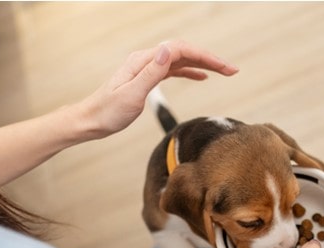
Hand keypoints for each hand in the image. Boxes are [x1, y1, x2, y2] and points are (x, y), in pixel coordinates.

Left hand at [76, 40, 238, 139]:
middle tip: (232, 70)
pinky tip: (201, 76)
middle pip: (184, 52)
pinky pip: (174, 69)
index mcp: (143, 61)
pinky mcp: (147, 78)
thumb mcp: (131, 95)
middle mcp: (146, 60)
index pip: (181, 50)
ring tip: (224, 72)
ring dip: (203, 64)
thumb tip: (169, 50)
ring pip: (181, 60)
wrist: (91, 120)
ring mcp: (147, 68)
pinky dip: (190, 71)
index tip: (225, 68)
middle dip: (210, 58)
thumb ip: (151, 73)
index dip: (205, 56)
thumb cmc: (108, 112)